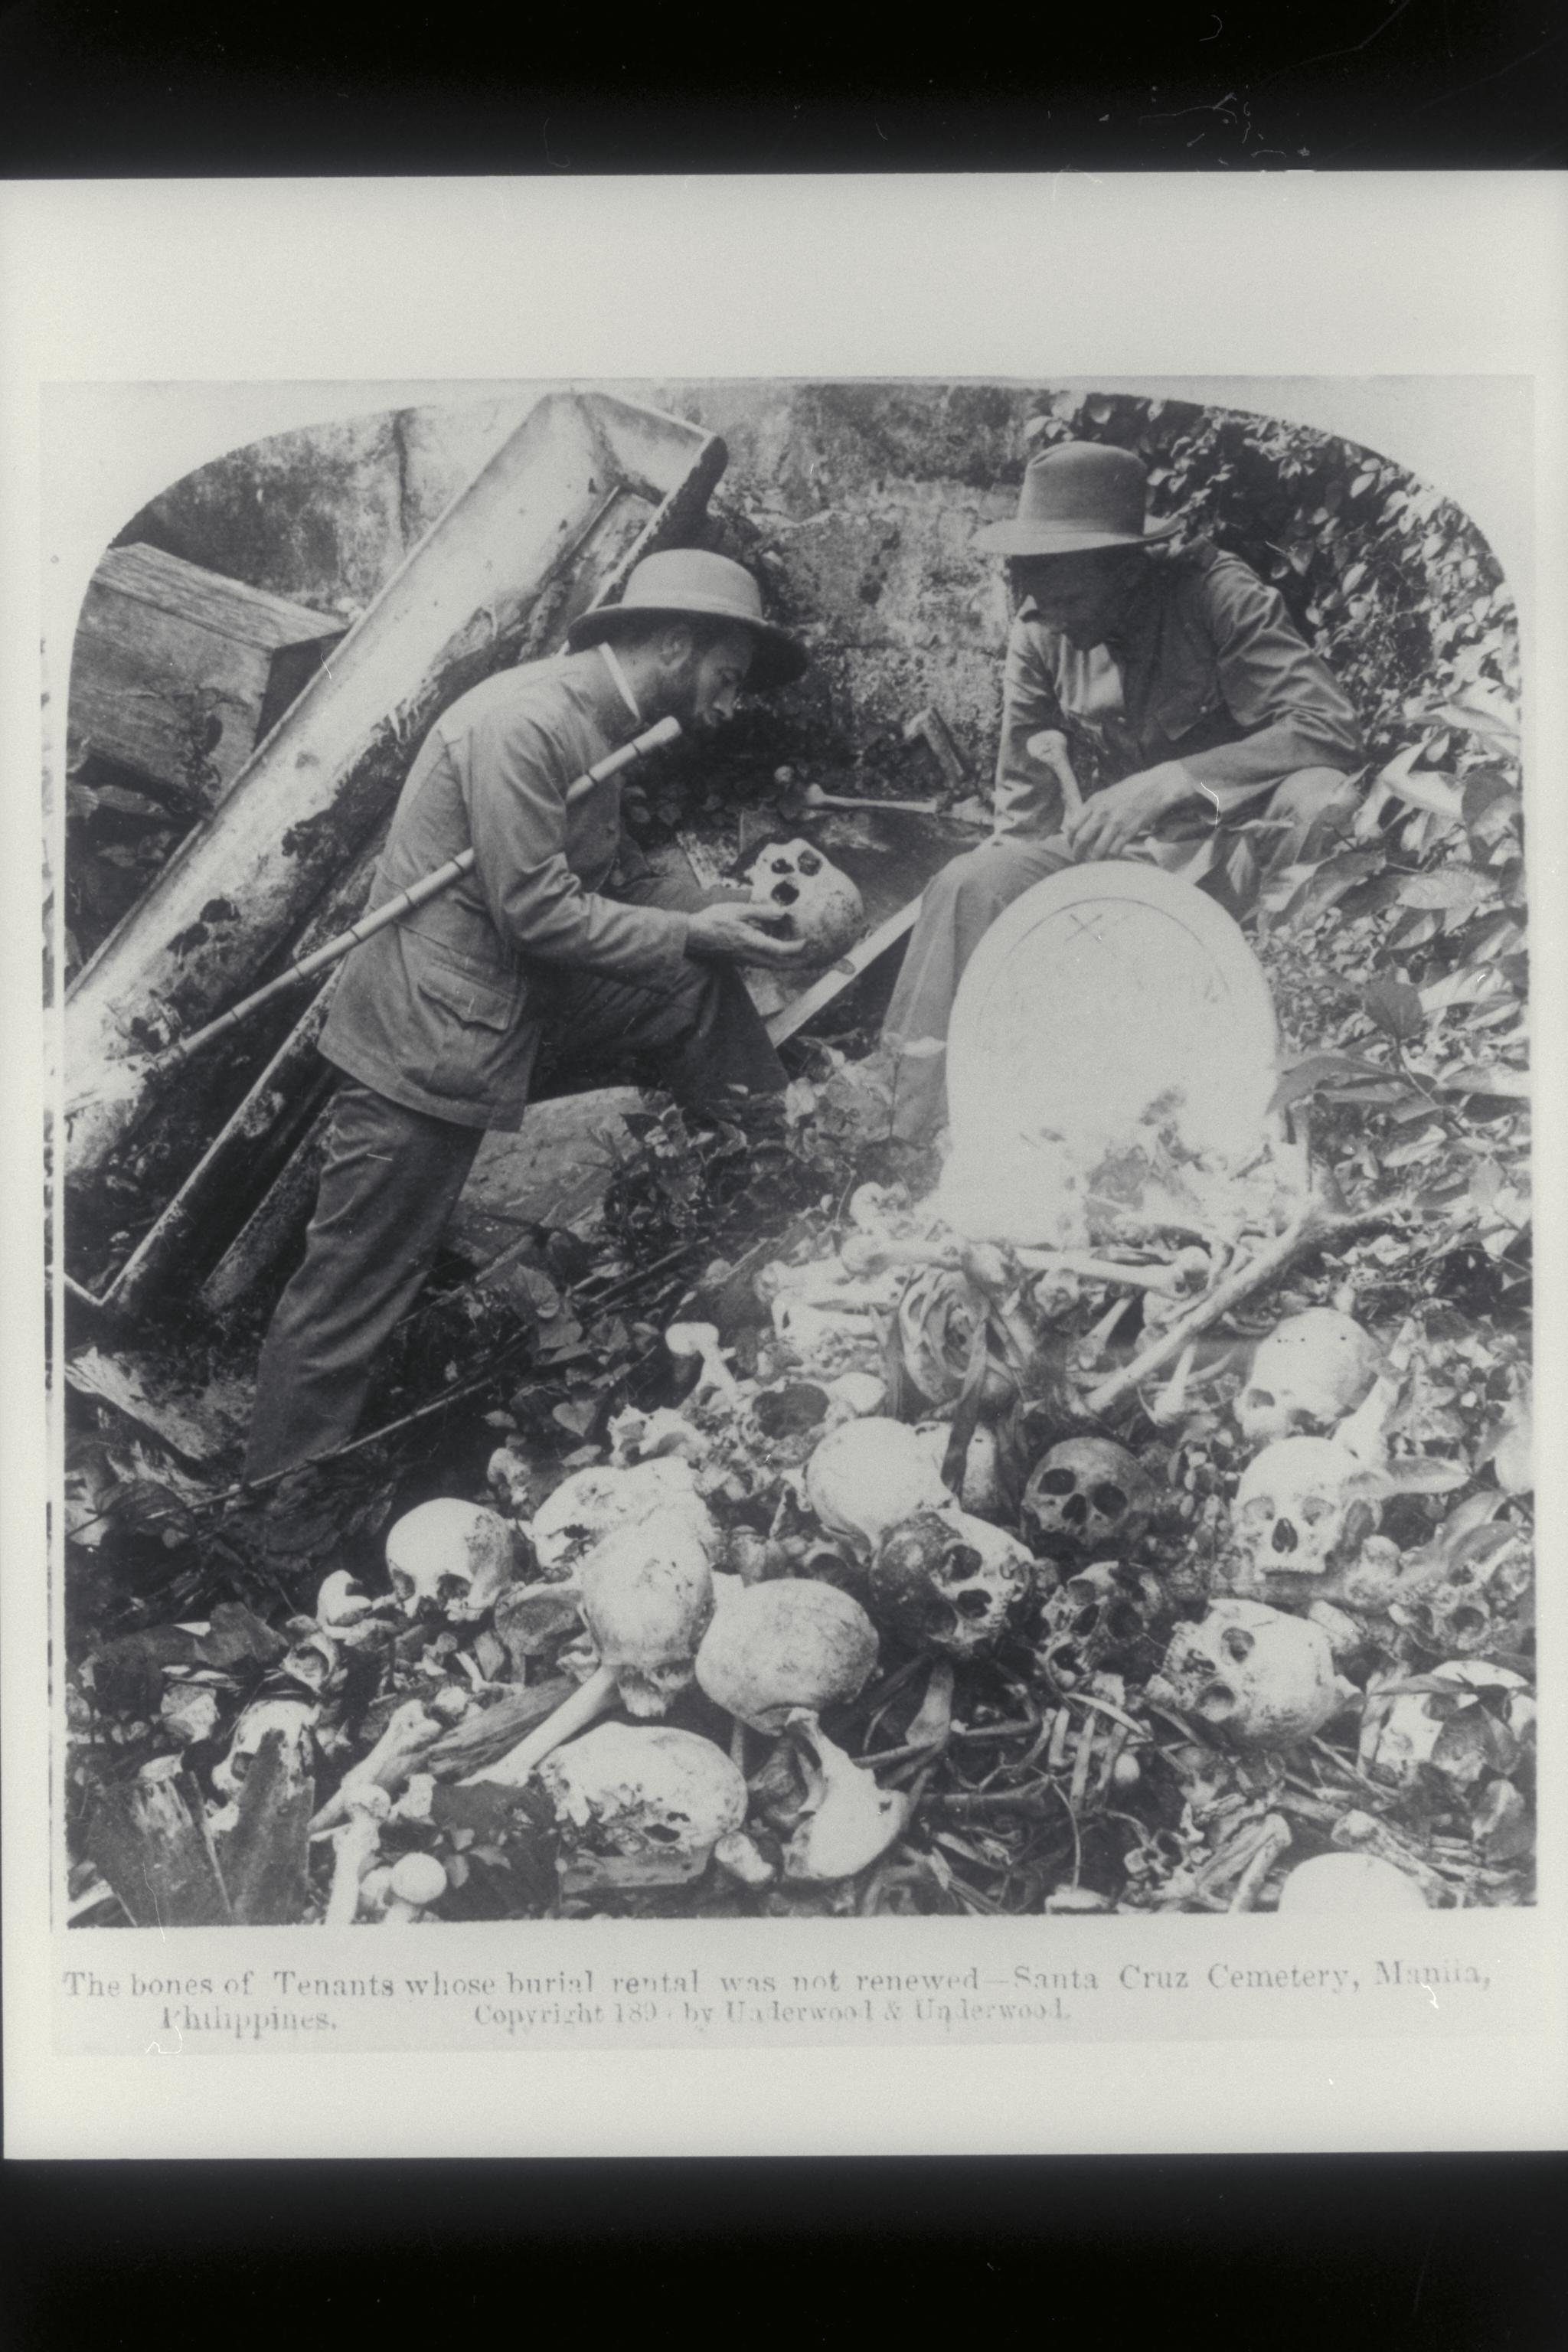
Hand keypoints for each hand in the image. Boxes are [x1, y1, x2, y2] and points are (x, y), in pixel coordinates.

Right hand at [686, 901, 810, 968]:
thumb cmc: (712, 920)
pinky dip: (774, 963)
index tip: (807, 942)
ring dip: (786, 965)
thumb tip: (782, 913)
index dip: (796, 948)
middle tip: (811, 960)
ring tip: (799, 961)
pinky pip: (762, 965)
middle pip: (779, 964)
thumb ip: (761, 912)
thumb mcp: (737, 910)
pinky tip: (777, 957)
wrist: (692, 936)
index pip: (780, 950)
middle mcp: (750, 955)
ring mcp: (744, 960)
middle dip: (796, 963)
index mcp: (751, 942)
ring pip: (771, 967)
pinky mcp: (739, 961)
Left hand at [1064, 764, 1191, 859]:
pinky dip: (1111, 857)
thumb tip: (1082, 823)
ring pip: (1097, 850)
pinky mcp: (1128, 831)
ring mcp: (1114, 823)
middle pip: (1081, 839)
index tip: (1072, 845)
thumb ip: (1094, 808)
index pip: (1072, 825)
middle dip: (1077, 853)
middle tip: (1078, 859)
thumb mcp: (1108, 793)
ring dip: (1094, 859)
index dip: (1070, 839)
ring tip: (1095, 861)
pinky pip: (1114, 851)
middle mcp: (1101, 812)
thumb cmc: (1133, 789)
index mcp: (1093, 802)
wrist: (1156, 786)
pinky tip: (1111, 857)